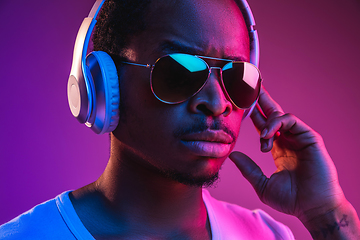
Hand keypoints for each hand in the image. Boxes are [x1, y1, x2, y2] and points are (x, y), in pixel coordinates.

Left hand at [229, 87, 344, 221]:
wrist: (312, 208)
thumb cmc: (291, 199)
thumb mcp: (262, 184)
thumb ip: (248, 168)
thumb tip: (232, 155)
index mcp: (278, 148)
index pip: (263, 125)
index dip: (253, 113)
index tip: (241, 103)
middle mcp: (288, 139)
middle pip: (273, 113)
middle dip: (261, 99)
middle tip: (250, 84)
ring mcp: (299, 137)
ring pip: (280, 115)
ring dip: (267, 122)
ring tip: (263, 137)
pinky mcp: (310, 137)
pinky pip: (291, 120)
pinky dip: (277, 123)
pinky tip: (267, 134)